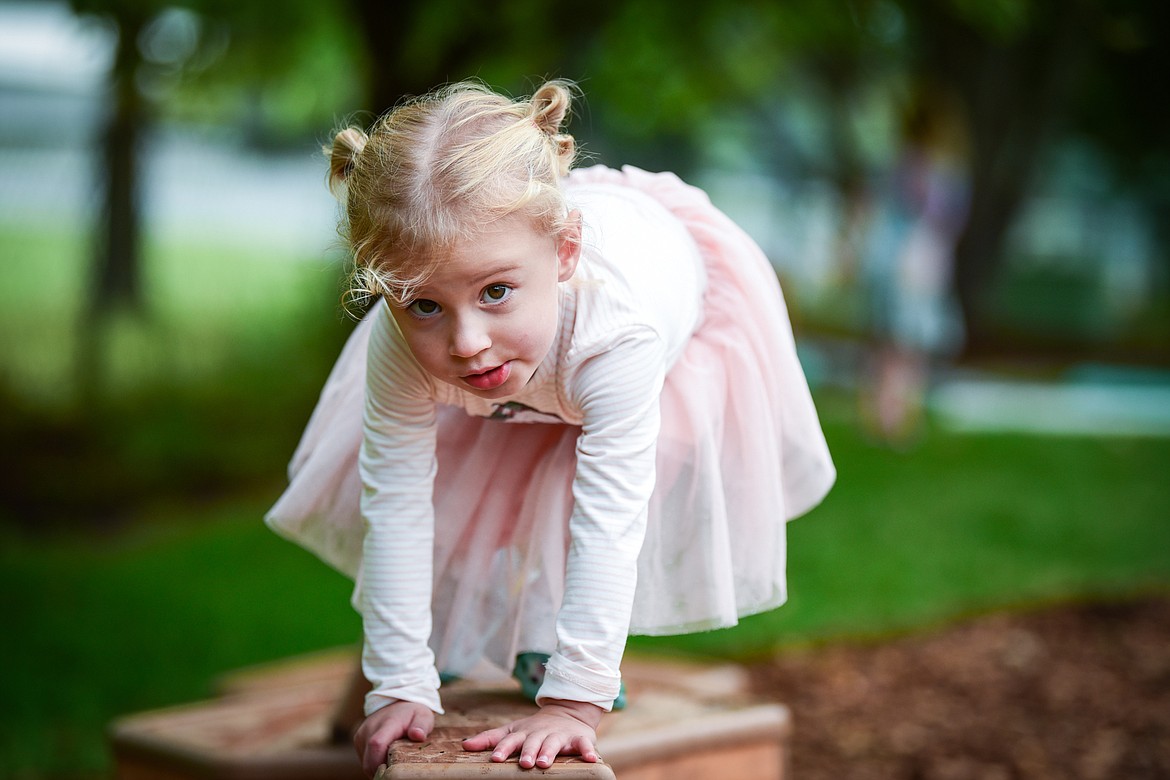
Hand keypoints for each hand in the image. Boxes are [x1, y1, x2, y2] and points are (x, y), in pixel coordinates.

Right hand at [352, 700, 433, 777]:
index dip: (380, 763)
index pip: (376, 744)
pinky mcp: (358, 740)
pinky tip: (385, 757)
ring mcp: (362, 734)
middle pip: (369, 760)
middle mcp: (370, 728)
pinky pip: (364, 759)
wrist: (398, 703)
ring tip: (393, 760)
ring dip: (377, 767)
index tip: (392, 772)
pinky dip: (374, 763)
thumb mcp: (423, 716)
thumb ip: (421, 725)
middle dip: (381, 771)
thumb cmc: (413, 714)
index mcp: (387, 723)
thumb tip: (418, 735)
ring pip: (366, 762)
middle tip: (397, 772)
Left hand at [461, 699, 602, 769]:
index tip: (495, 759)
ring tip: (545, 763)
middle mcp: (541, 734)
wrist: (567, 713)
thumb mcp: (512, 730)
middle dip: (528, 752)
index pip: (511, 740)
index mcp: (524, 733)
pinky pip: (584, 745)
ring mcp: (560, 735)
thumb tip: (464, 745)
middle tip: (524, 763)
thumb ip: (489, 739)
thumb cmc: (534, 729)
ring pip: (554, 744)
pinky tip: (590, 759)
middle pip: (533, 742)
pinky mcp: (579, 739)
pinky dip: (587, 751)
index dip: (503, 749)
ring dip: (549, 752)